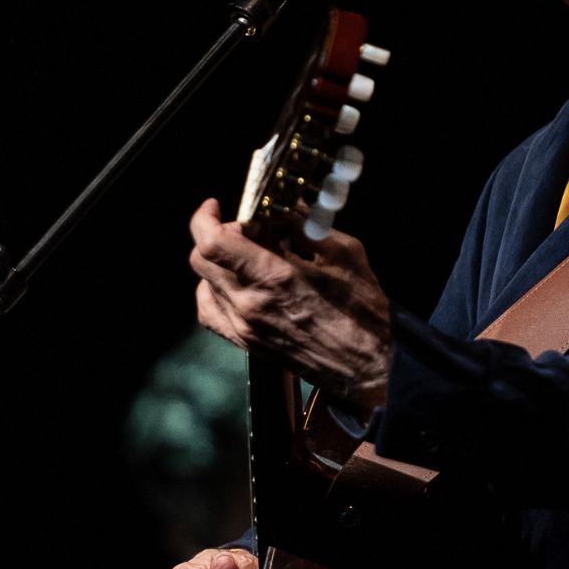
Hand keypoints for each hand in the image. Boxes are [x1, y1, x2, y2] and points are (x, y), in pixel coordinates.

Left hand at [188, 197, 390, 411]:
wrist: (367, 364)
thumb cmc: (362, 309)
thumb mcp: (343, 253)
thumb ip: (305, 224)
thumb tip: (282, 204)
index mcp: (274, 277)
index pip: (212, 243)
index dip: (205, 218)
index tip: (215, 205)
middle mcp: (250, 304)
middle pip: (201, 260)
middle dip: (217, 234)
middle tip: (247, 229)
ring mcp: (244, 328)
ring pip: (204, 283)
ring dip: (217, 262)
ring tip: (247, 257)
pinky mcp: (246, 343)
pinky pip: (210, 313)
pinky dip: (214, 291)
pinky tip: (235, 284)